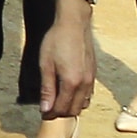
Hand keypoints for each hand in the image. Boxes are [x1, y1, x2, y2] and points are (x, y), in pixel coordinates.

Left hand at [39, 6, 95, 121]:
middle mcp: (84, 84)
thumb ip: (47, 89)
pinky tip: (70, 92)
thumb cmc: (57, 41)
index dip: (51, 114)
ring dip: (71, 107)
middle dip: (61, 113)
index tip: (43, 112)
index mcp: (71, 83)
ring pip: (84, 104)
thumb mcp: (46, 64)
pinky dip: (80, 99)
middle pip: (74, 110)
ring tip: (58, 101)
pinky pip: (89, 94)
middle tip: (49, 108)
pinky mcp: (94, 74)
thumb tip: (45, 109)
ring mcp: (91, 79)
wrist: (74, 23)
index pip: (62, 108)